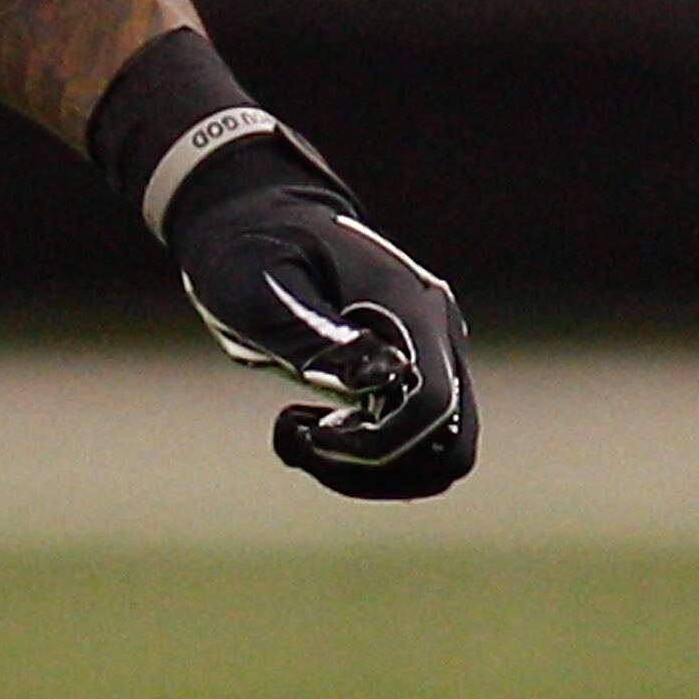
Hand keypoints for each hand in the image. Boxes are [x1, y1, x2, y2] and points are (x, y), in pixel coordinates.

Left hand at [166, 162, 477, 500]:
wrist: (251, 225)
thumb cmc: (248, 251)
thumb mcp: (262, 290)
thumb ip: (317, 337)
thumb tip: (383, 380)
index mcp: (409, 307)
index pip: (434, 406)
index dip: (379, 444)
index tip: (313, 435)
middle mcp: (434, 335)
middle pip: (451, 447)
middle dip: (378, 469)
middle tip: (307, 445)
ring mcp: (426, 358)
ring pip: (436, 459)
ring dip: (370, 474)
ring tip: (302, 438)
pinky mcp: (405, 379)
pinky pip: (411, 448)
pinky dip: (365, 463)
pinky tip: (309, 433)